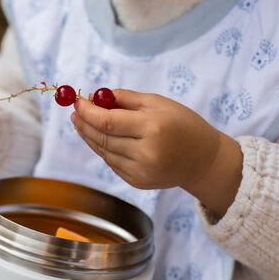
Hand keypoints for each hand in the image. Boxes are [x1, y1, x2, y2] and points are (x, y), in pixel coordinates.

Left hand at [72, 89, 242, 217]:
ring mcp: (141, 171)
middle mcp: (146, 153)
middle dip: (85, 124)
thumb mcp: (159, 103)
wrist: (203, 160)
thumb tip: (95, 96)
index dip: (88, 112)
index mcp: (152, 128)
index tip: (77, 102)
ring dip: (91, 138)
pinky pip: (113, 164)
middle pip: (103, 139)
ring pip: (105, 153)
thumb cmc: (182, 125)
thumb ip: (126, 99)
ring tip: (83, 124)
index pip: (108, 122)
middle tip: (75, 113)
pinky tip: (103, 139)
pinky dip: (105, 150)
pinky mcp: (138, 183)